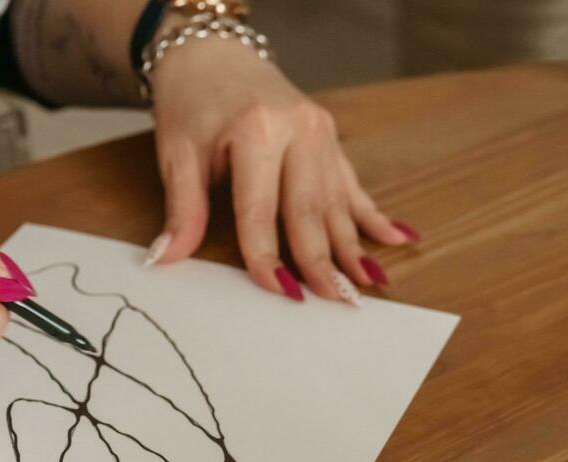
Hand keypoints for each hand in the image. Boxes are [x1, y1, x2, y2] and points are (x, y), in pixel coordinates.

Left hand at [144, 38, 416, 302]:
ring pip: (337, 201)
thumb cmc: (193, 103)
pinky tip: (400, 238)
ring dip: (354, 246)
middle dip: (324, 260)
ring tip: (370, 283)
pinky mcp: (330, 137)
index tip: (280, 292)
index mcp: (257, 131)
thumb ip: (182, 208)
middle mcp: (298, 129)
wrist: (214, 55)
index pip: (262, 210)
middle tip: (338, 301)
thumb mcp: (177, 152)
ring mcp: (320, 132)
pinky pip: (353, 184)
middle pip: (310, 210)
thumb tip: (166, 258)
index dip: (268, 256)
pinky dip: (374, 216)